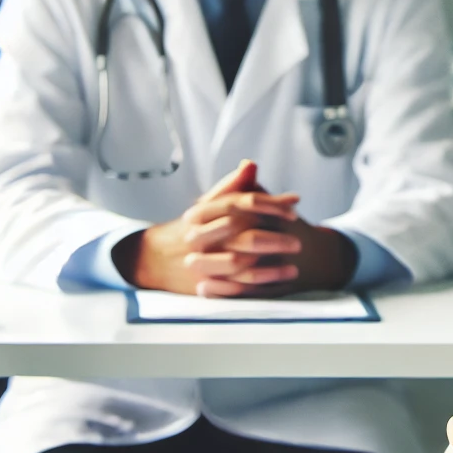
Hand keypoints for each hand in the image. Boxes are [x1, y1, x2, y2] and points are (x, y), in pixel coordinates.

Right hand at [122, 160, 302, 295]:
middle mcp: (199, 237)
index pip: (241, 204)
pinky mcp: (202, 284)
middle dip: (274, 239)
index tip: (294, 207)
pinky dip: (259, 286)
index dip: (270, 204)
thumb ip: (231, 185)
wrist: (153, 258)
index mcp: (201, 213)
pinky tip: (279, 282)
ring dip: (271, 268)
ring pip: (240, 265)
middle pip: (242, 235)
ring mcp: (200, 263)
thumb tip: (251, 164)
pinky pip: (234, 288)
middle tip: (298, 240)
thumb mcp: (206, 203)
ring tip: (294, 266)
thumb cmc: (191, 227)